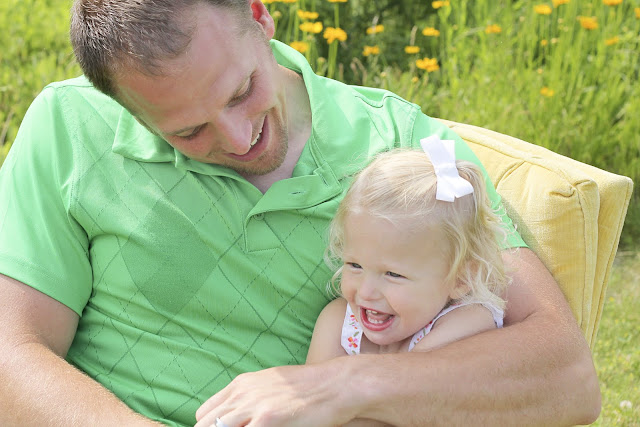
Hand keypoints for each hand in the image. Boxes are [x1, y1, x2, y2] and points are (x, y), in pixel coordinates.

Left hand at [195, 363, 351, 426]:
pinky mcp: (267, 419)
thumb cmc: (308, 388)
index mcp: (241, 384)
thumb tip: (237, 414)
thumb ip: (250, 397)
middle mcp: (242, 393)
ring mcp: (253, 406)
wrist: (335, 384)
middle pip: (206, 425)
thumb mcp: (272, 384)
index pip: (204, 413)